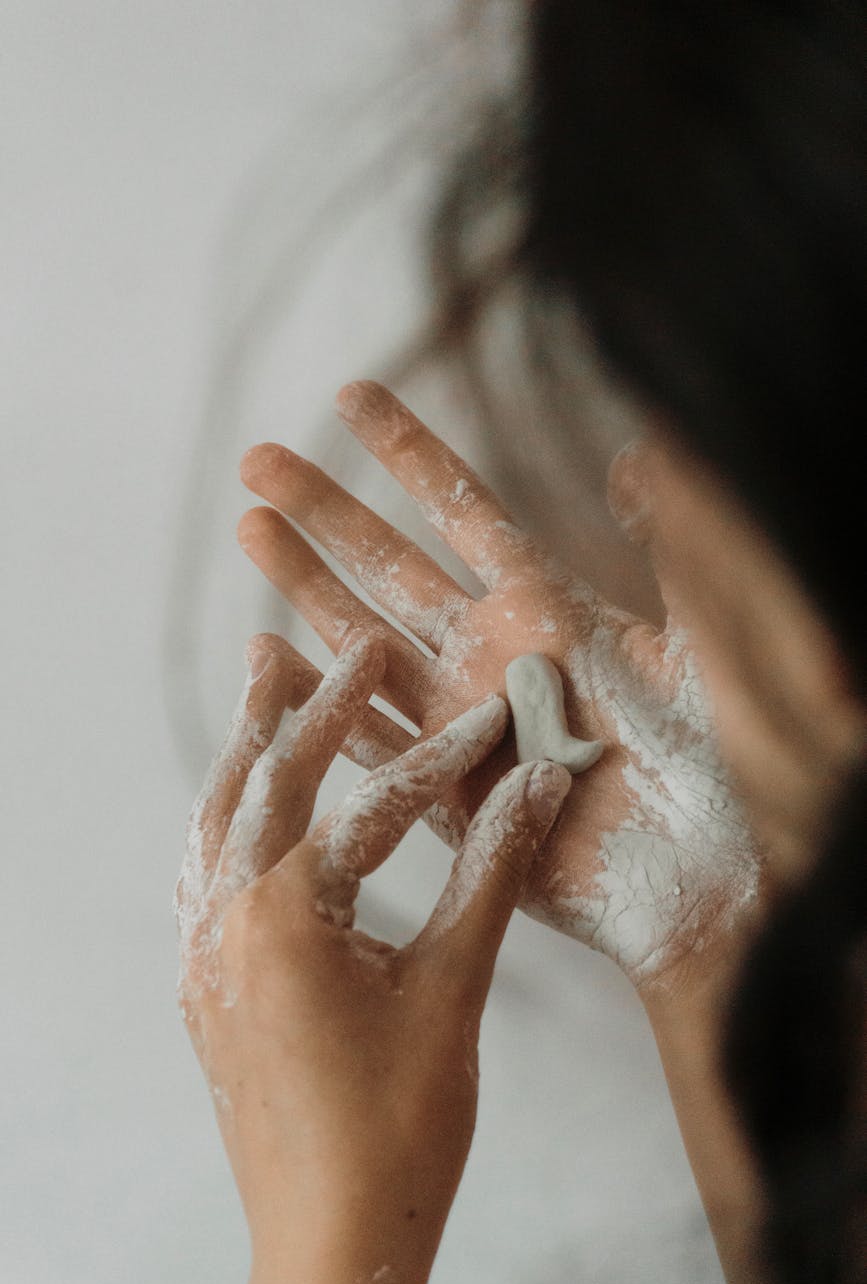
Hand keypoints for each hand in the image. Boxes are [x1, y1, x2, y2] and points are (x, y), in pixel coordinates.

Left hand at [175, 632, 569, 1283]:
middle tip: (349, 648)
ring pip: (217, 818)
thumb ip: (490, 876)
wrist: (332, 1239)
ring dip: (250, 748)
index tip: (490, 716)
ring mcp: (202, 956)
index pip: (372, 806)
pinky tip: (243, 808)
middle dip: (313, 707)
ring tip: (267, 686)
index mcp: (283, 917)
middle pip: (264, 780)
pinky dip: (227, 817)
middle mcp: (224, 922)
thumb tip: (535, 789)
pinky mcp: (203, 988)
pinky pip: (201, 872)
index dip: (439, 757)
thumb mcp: (453, 991)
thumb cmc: (396, 1129)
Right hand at [238, 382, 761, 993]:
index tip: (352, 395)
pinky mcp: (451, 797)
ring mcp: (466, 725)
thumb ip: (670, 545)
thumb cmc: (733, 759)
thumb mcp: (705, 637)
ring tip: (249, 528)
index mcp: (551, 609)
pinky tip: (267, 659)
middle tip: (257, 459)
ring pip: (363, 642)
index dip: (407, 453)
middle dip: (325, 511)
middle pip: (391, 565)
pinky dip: (316, 703)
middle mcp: (496, 657)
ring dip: (304, 588)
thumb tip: (639, 454)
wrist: (725, 877)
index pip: (463, 511)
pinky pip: (370, 743)